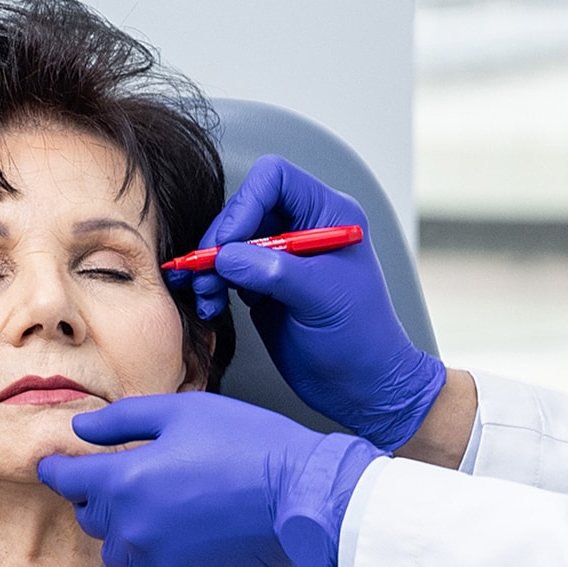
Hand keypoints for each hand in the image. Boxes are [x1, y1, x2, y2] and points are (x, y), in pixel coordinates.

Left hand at [37, 392, 380, 566]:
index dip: (58, 470)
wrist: (302, 499)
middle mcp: (130, 523)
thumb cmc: (256, 451)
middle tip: (147, 484)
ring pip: (115, 553)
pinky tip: (177, 551)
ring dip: (131, 535)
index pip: (67, 478)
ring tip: (171, 516)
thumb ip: (123, 420)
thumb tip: (82, 429)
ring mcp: (150, 561)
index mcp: (127, 476)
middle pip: (92, 517)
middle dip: (108, 498)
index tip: (55, 468)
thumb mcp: (184, 412)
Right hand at [179, 155, 443, 450]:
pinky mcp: (264, 287)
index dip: (246, 203)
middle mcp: (302, 229)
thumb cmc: (362, 339)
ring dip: (208, 266)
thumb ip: (274, 271)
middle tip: (205, 273)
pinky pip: (226, 272)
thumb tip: (226, 255)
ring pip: (228, 242)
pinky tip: (209, 306)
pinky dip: (211, 286)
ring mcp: (281, 258)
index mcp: (328, 215)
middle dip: (219, 241)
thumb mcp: (322, 298)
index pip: (275, 179)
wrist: (362, 387)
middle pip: (244, 210)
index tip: (230, 242)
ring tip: (205, 296)